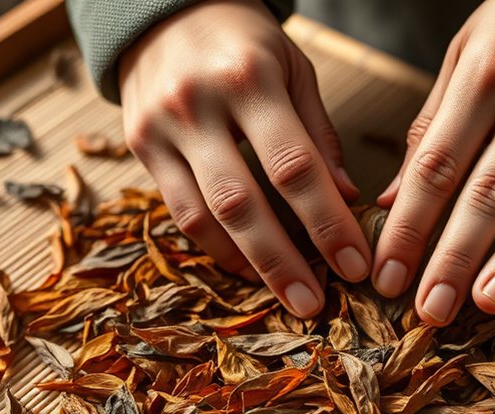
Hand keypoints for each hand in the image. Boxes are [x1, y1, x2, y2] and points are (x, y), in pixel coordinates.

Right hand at [119, 0, 369, 317]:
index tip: (356, 264)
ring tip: (285, 295)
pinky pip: (178, 211)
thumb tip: (348, 201)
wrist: (165, 9)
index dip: (326, 222)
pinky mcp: (138, 147)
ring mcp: (161, 128)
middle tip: (314, 304)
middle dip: (283, 261)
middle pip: (242, 201)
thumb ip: (319, 135)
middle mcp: (198, 105)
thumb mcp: (295, 70)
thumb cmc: (245, 41)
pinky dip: (215, 246)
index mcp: (250, 79)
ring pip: (203, 215)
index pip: (295, 166)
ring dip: (246, 265)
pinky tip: (247, 267)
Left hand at [372, 0, 494, 324]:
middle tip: (421, 309)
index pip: (434, 165)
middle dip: (445, 258)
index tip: (385, 271)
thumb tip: (394, 198)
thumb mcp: (467, 52)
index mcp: (482, 77)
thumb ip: (430, 125)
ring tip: (469, 309)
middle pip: (479, 194)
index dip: (408, 225)